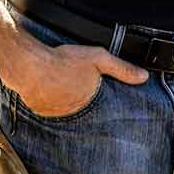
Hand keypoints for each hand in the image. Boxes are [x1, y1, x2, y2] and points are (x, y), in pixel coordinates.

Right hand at [4, 40, 147, 118]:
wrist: (29, 66)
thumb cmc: (63, 61)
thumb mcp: (98, 59)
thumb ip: (121, 68)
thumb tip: (144, 77)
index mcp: (89, 101)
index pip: (101, 107)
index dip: (99, 100)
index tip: (96, 95)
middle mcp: (74, 112)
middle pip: (81, 107)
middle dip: (80, 99)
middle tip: (74, 87)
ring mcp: (55, 114)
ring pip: (64, 109)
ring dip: (64, 101)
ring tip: (62, 88)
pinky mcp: (40, 110)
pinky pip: (48, 108)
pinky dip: (49, 100)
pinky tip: (48, 89)